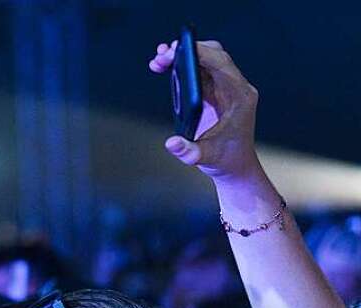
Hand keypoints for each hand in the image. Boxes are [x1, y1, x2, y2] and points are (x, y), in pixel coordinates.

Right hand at [148, 39, 259, 179]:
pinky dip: (184, 67)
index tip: (177, 49)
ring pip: (206, 60)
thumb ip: (188, 151)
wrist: (235, 167)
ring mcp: (226, 88)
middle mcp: (235, 87)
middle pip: (214, 55)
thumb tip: (171, 143)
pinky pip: (202, 71)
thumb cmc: (225, 161)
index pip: (221, 63)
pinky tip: (166, 68)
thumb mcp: (204, 158)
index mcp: (239, 96)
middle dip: (188, 50)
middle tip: (163, 55)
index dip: (199, 52)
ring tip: (159, 60)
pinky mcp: (216, 92)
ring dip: (183, 57)